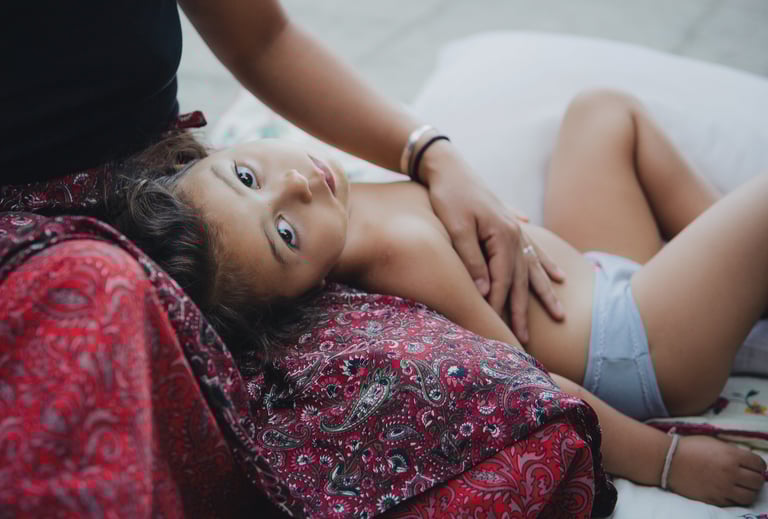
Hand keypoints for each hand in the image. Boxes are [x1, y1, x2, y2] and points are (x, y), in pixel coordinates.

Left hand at [418, 140, 564, 342]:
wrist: (448, 166)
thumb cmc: (448, 196)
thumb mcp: (456, 228)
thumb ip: (471, 259)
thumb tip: (484, 291)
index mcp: (503, 235)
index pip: (503, 280)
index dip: (499, 305)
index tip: (497, 328)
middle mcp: (515, 233)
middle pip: (522, 279)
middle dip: (525, 310)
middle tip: (527, 339)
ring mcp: (515, 227)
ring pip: (533, 266)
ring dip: (543, 291)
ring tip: (557, 310)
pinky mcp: (510, 223)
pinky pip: (532, 249)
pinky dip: (543, 263)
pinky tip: (556, 273)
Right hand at [669, 435, 765, 505]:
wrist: (668, 460)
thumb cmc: (689, 447)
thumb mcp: (713, 441)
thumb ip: (731, 450)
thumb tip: (745, 458)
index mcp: (731, 455)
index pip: (759, 464)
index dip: (759, 465)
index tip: (754, 466)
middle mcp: (731, 473)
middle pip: (758, 481)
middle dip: (756, 478)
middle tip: (748, 476)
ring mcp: (723, 488)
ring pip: (750, 496)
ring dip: (748, 490)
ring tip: (741, 486)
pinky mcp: (715, 498)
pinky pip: (734, 502)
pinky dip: (735, 497)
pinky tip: (728, 491)